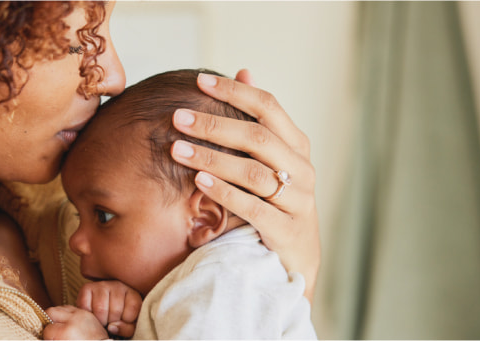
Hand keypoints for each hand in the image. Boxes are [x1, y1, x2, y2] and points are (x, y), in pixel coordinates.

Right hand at [44, 305, 107, 339]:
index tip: (51, 339)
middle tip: (51, 331)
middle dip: (48, 321)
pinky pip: (72, 308)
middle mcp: (74, 319)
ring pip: (61, 307)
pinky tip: (68, 323)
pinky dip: (67, 314)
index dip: (47, 336)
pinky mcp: (87, 313)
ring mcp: (81, 314)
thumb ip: (55, 338)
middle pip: (51, 311)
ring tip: (60, 327)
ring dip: (57, 316)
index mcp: (67, 331)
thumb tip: (46, 336)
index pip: (47, 329)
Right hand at [77, 280, 141, 337]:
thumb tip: (112, 327)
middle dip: (112, 322)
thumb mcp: (129, 324)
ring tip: (102, 319)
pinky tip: (92, 314)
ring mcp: (102, 285)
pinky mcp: (87, 287)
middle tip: (110, 321)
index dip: (127, 321)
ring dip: (100, 320)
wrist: (103, 309)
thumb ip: (127, 328)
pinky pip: (86, 306)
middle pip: (116, 310)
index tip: (123, 321)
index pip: (133, 309)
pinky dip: (88, 315)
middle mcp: (118, 285)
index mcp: (132, 293)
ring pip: (100, 309)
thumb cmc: (119, 318)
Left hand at [170, 69, 320, 302]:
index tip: (200, 81)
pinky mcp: (285, 230)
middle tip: (178, 117)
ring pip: (253, 172)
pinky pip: (253, 207)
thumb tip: (244, 70)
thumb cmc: (277, 200)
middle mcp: (302, 169)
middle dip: (215, 124)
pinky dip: (224, 192)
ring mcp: (297, 200)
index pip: (268, 106)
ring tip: (177, 149)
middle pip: (257, 137)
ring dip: (212, 158)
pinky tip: (198, 181)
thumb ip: (259, 120)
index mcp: (297, 146)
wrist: (297, 257)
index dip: (235, 92)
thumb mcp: (274, 158)